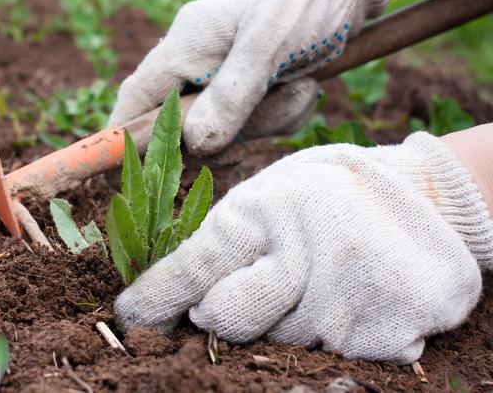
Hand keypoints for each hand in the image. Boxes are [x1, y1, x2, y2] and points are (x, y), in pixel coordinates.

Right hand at [109, 0, 390, 154]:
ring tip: (299, 86)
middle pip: (188, 124)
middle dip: (230, 132)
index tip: (129, 171)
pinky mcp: (254, 81)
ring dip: (268, 118)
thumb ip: (231, 96)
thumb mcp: (269, 46)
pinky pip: (258, 118)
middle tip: (267, 114)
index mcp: (186, 44)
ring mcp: (227, 72)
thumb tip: (197, 144)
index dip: (127, 136)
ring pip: (229, 125)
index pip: (138, 98)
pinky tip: (305, 87)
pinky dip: (284, 112)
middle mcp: (199, 61)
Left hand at [114, 132, 492, 363]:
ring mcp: (350, 298)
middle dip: (224, 311)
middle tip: (256, 281)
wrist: (420, 199)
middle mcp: (307, 253)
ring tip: (316, 277)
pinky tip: (347, 296)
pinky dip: (327, 334)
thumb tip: (172, 300)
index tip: (131, 317)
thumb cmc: (323, 194)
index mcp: (268, 209)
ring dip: (286, 318)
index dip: (155, 298)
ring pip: (278, 343)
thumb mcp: (268, 195)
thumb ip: (222, 242)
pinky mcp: (388, 334)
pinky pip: (327, 357)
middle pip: (228, 320)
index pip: (194, 267)